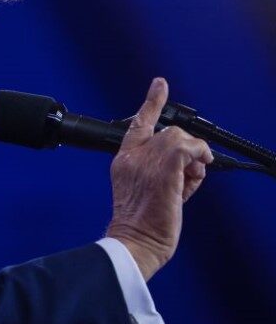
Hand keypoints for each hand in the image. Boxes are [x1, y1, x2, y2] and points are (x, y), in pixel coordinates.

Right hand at [105, 78, 213, 280]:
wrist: (135, 239)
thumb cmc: (140, 222)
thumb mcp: (141, 189)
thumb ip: (158, 169)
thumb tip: (190, 164)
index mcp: (123, 160)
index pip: (138, 123)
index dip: (151, 102)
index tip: (160, 84)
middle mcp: (133, 156)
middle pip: (167, 131)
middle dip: (185, 149)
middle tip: (188, 173)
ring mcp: (147, 160)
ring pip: (179, 137)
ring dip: (193, 155)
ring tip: (190, 178)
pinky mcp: (164, 167)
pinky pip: (190, 147)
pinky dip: (200, 155)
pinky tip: (199, 169)